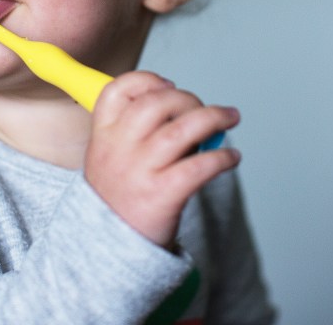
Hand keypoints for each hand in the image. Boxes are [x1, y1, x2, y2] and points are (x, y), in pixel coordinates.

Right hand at [84, 71, 241, 248]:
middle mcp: (119, 149)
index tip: (169, 84)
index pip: (117, 92)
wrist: (106, 252)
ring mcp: (140, 171)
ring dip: (214, 118)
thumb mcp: (108, 160)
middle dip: (188, 98)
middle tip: (205, 108)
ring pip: (182, 129)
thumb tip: (188, 113)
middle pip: (157, 103)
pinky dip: (221, 157)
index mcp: (102, 136)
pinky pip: (199, 166)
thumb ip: (135, 133)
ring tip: (230, 118)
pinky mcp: (162, 195)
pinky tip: (230, 158)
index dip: (147, 80)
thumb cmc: (118, 201)